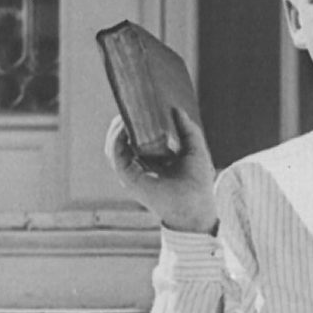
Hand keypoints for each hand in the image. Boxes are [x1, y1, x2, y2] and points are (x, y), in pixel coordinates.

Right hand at [106, 109, 219, 233]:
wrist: (196, 207)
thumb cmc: (198, 183)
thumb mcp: (196, 150)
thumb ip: (189, 130)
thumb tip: (177, 110)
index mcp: (155, 161)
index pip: (139, 139)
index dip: (137, 123)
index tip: (141, 106)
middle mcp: (140, 167)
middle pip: (123, 141)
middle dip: (124, 122)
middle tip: (131, 105)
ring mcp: (132, 173)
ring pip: (114, 147)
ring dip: (116, 128)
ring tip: (125, 113)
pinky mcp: (128, 178)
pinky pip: (116, 155)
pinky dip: (117, 139)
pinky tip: (124, 127)